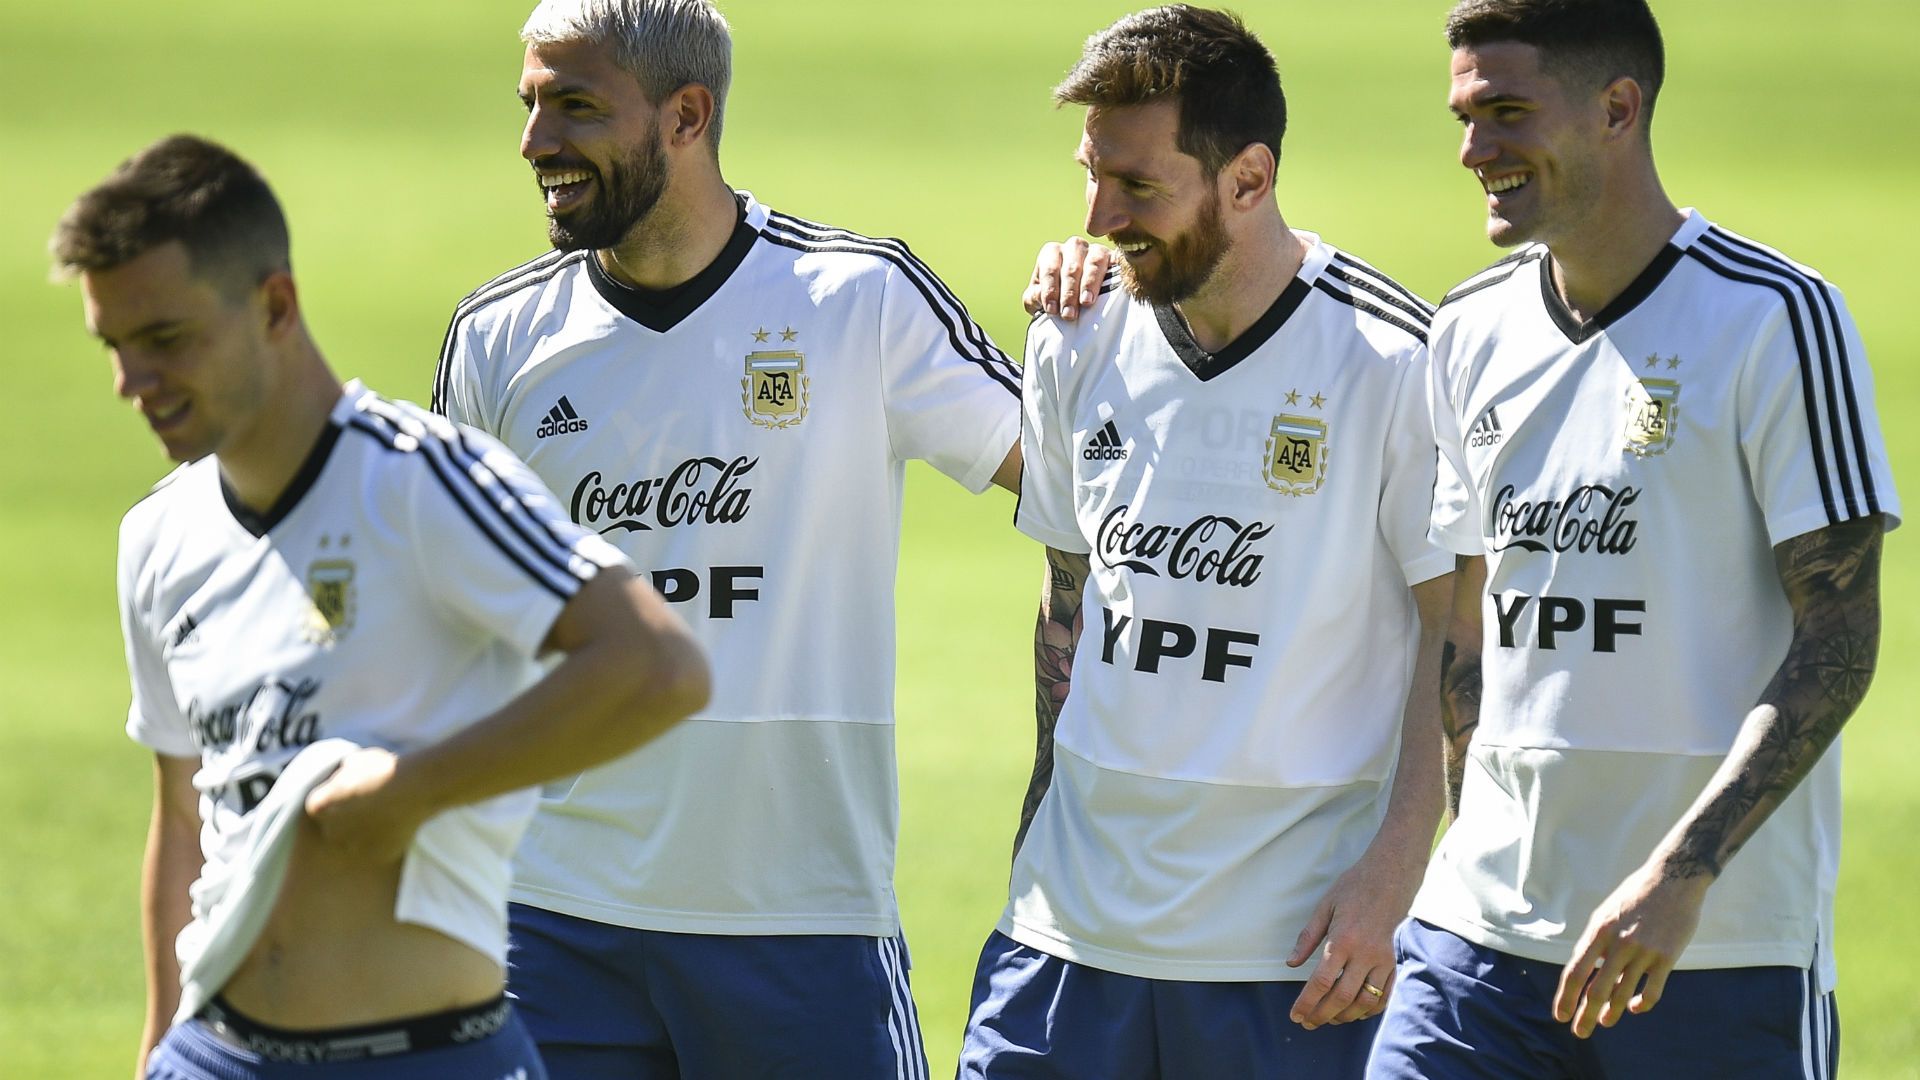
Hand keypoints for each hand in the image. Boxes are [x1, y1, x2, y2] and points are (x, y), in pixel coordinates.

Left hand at [302, 747, 427, 863]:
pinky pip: (377, 848)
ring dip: (365, 830)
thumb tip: (344, 777)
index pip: (319, 806)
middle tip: (369, 803)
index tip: (352, 790)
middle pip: (335, 827)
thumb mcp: (354, 761)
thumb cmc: (383, 770)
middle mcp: (330, 832)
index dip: (336, 797)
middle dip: (347, 818)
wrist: (415, 787)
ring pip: (356, 840)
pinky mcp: (377, 855)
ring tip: (385, 813)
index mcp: (318, 807)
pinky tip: (397, 823)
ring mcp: (354, 847)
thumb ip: (342, 776)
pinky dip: (384, 839)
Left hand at [1021, 238, 1113, 320]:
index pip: (1050, 270)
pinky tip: (1110, 288)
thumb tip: (1040, 297)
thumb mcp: (1039, 299)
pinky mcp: (1114, 258)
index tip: (1052, 310)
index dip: (1050, 290)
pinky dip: (1113, 274)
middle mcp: (1074, 246)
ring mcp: (1095, 250)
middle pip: (1071, 268)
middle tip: (1069, 315)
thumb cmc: (1056, 299)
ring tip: (1086, 302)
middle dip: (1069, 293)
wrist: (1079, 301)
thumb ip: (1035, 297)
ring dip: (1089, 284)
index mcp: (1052, 253)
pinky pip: (1115, 263)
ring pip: (1093, 263)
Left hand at [1285, 849, 1418, 1028]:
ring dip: (1345, 1016)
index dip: (1307, 1003)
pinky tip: (1356, 1013)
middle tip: (1308, 1022)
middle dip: (1321, 1015)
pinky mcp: (1394, 961)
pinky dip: (1370, 1009)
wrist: (1390, 877)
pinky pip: (1385, 994)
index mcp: (1342, 940)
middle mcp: (1363, 954)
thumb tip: (1290, 964)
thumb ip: (1307, 938)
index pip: (1321, 982)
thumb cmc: (1353, 888)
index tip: (1295, 1015)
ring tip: (1329, 1019)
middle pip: (1341, 997)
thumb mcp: (1324, 907)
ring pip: (1364, 1001)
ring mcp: (1382, 959)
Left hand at [1554, 862, 1710, 1037]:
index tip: (1560, 1015)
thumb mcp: (1605, 913)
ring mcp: (1644, 951)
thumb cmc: (1634, 896)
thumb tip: (1586, 971)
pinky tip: (1636, 1008)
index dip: (1566, 997)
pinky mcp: (1667, 957)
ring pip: (1623, 994)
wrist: (1673, 879)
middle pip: (1597, 989)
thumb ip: (1596, 942)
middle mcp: (1618, 943)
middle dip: (1585, 1015)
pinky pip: (1653, 991)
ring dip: (1612, 1013)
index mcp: (1598, 931)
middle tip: (1580, 1032)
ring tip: (1604, 1022)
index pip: (1576, 972)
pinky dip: (1642, 1004)